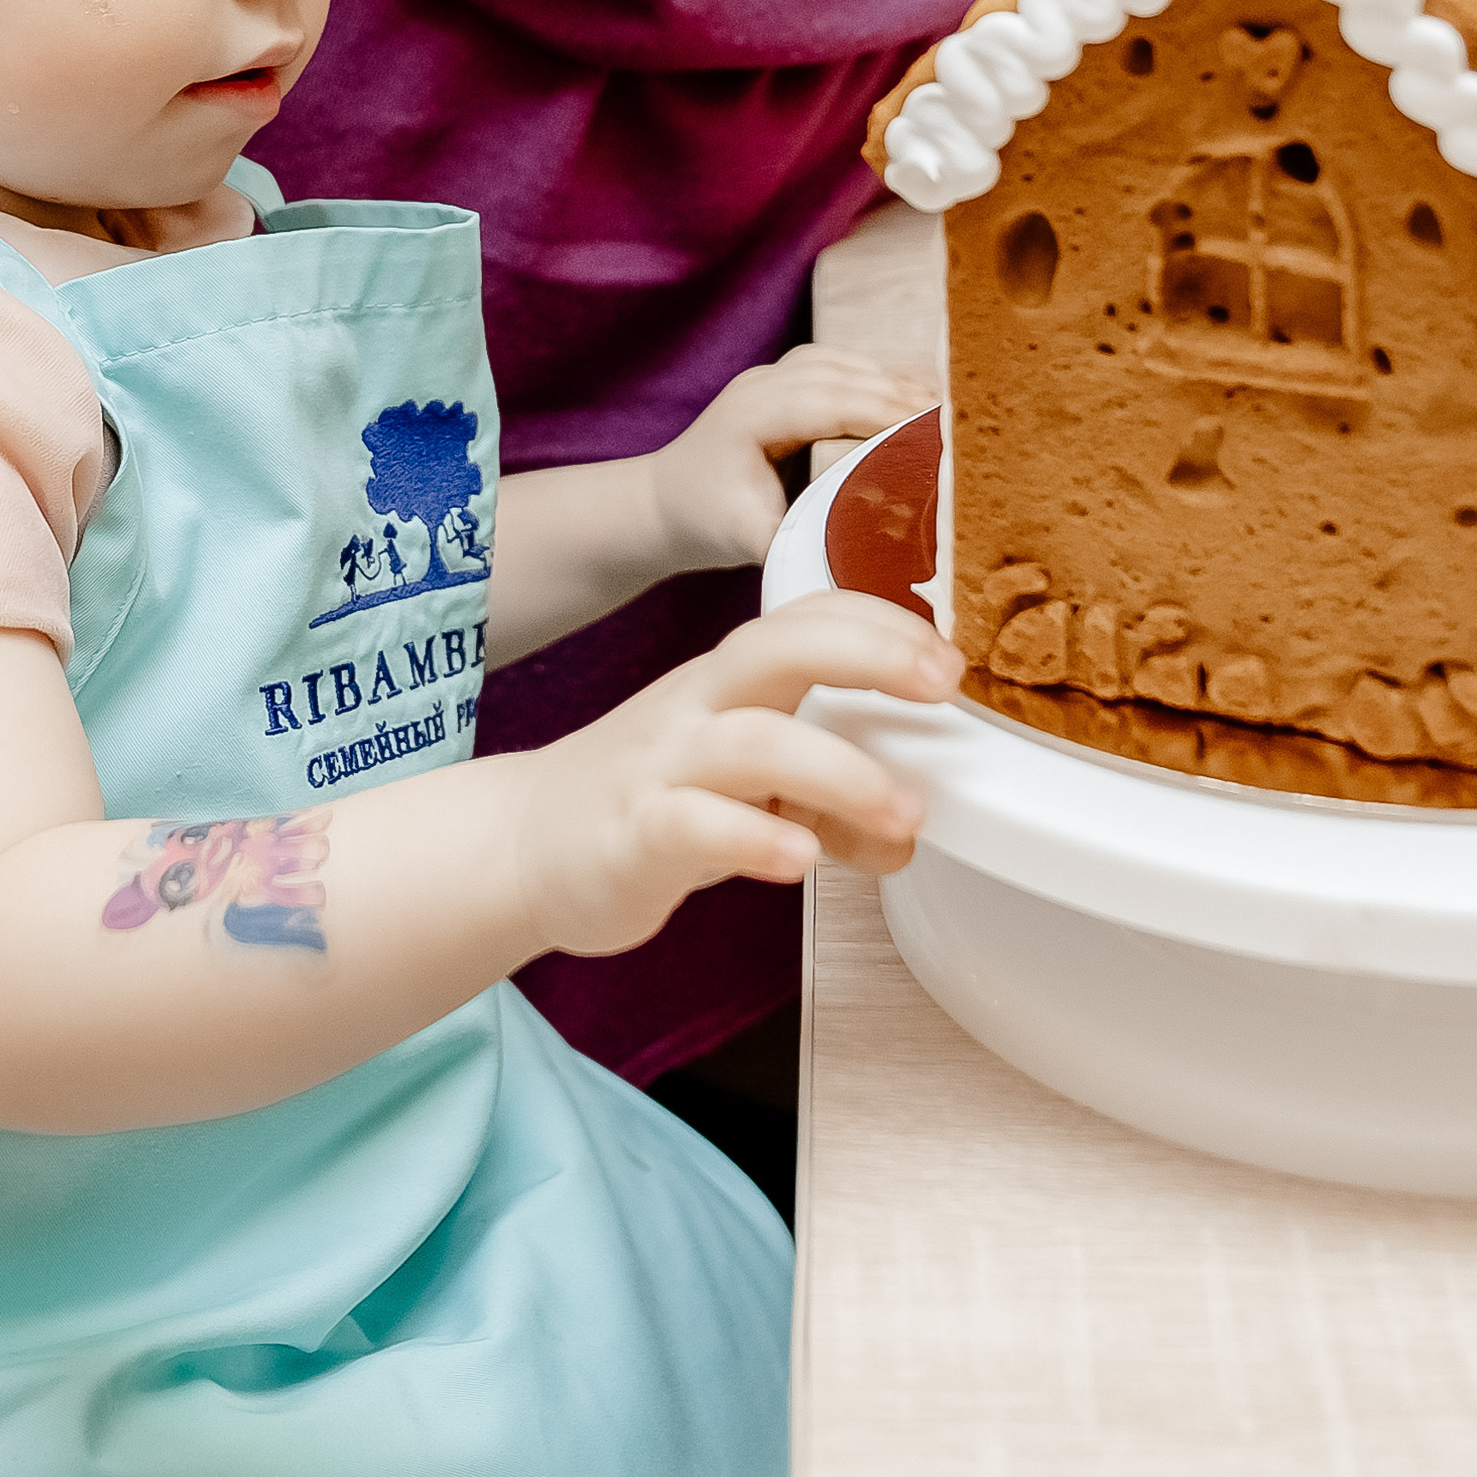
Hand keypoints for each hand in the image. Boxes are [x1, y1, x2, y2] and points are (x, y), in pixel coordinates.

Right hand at [517, 590, 960, 956]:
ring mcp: (662, 767)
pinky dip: (754, 836)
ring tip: (903, 814)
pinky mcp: (633, 834)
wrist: (524, 846)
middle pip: (780, 647)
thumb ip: (829, 806)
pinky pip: (694, 824)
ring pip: (752, 741)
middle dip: (869, 653)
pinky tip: (801, 858)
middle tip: (942, 689)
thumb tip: (907, 834)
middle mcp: (698, 709)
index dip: (883, 623)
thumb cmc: (648, 802)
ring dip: (840, 771)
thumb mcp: (747, 792)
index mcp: (730, 683)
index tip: (952, 659)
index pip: (808, 618)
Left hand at [646, 344, 933, 572]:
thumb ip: (805, 541)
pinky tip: (910, 394)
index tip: (931, 427)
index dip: (882, 412)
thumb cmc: (705, 524)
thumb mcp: (751, 541)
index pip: (827, 403)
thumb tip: (865, 555)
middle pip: (841, 376)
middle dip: (899, 393)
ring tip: (942, 406)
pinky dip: (875, 377)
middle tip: (954, 417)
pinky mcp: (781, 382)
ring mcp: (768, 377)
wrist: (663, 504)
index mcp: (750, 417)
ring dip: (892, 380)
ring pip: (843, 363)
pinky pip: (838, 366)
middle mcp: (759, 386)